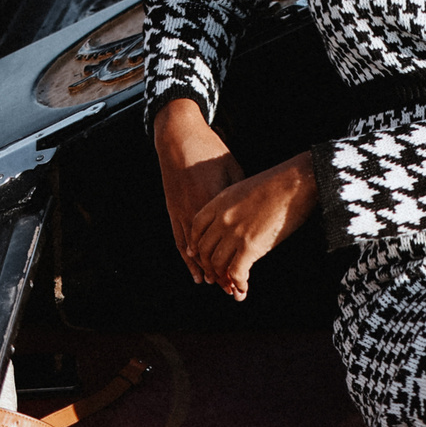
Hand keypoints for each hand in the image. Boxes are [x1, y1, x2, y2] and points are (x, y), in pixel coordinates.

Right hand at [154, 98, 242, 274]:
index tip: (244, 279)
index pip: (226, 242)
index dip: (234, 263)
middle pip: (209, 251)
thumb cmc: (211, 149)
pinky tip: (194, 270)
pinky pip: (180, 239)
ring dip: (204, 269)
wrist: (178, 136)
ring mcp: (181, 211)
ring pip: (193, 250)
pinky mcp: (173, 209)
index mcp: (214, 202)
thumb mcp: (233, 169)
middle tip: (232, 290)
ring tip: (214, 285)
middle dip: (220, 273)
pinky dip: (187, 257)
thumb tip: (253, 215)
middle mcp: (196, 211)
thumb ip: (239, 195)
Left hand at [186, 155, 318, 301]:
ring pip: (218, 264)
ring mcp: (235, 233)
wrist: (296, 182)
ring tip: (231, 288)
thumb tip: (239, 221)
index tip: (197, 254)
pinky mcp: (250, 246)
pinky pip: (236, 273)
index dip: (196, 244)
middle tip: (215, 278)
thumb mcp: (246, 188)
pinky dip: (238, 284)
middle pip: (204, 249)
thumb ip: (235, 205)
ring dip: (223, 280)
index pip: (196, 227)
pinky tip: (243, 289)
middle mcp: (223, 219)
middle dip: (209, 267)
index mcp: (220, 202)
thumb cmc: (280, 183)